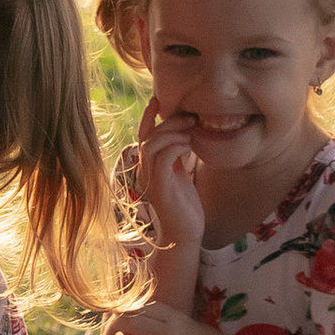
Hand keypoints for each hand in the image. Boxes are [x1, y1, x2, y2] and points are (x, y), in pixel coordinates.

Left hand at [111, 301, 214, 334]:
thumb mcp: (187, 320)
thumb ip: (162, 315)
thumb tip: (133, 308)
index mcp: (177, 319)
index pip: (141, 306)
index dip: (128, 305)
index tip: (123, 305)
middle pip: (128, 323)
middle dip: (118, 320)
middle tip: (117, 319)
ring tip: (124, 334)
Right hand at [135, 107, 207, 244]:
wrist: (185, 235)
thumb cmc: (185, 206)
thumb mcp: (180, 174)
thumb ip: (177, 155)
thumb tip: (184, 134)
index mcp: (148, 166)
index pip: (143, 135)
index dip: (148, 115)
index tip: (159, 100)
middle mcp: (144, 171)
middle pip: (148, 135)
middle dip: (169, 122)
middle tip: (190, 118)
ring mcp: (149, 180)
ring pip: (152, 144)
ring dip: (173, 133)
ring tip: (191, 132)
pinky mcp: (160, 188)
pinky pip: (163, 158)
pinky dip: (177, 146)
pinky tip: (189, 146)